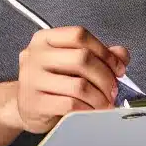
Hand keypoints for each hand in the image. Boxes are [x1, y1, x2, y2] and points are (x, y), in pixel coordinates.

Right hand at [8, 26, 130, 133]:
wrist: (24, 107)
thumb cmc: (50, 83)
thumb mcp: (70, 63)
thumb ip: (98, 54)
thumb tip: (122, 55)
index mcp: (44, 39)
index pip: (79, 35)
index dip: (105, 52)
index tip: (118, 68)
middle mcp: (35, 55)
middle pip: (82, 58)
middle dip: (105, 77)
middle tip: (112, 89)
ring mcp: (32, 79)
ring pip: (79, 85)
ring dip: (100, 96)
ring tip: (104, 102)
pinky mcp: (35, 103)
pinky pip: (71, 104)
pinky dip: (88, 109)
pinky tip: (91, 110)